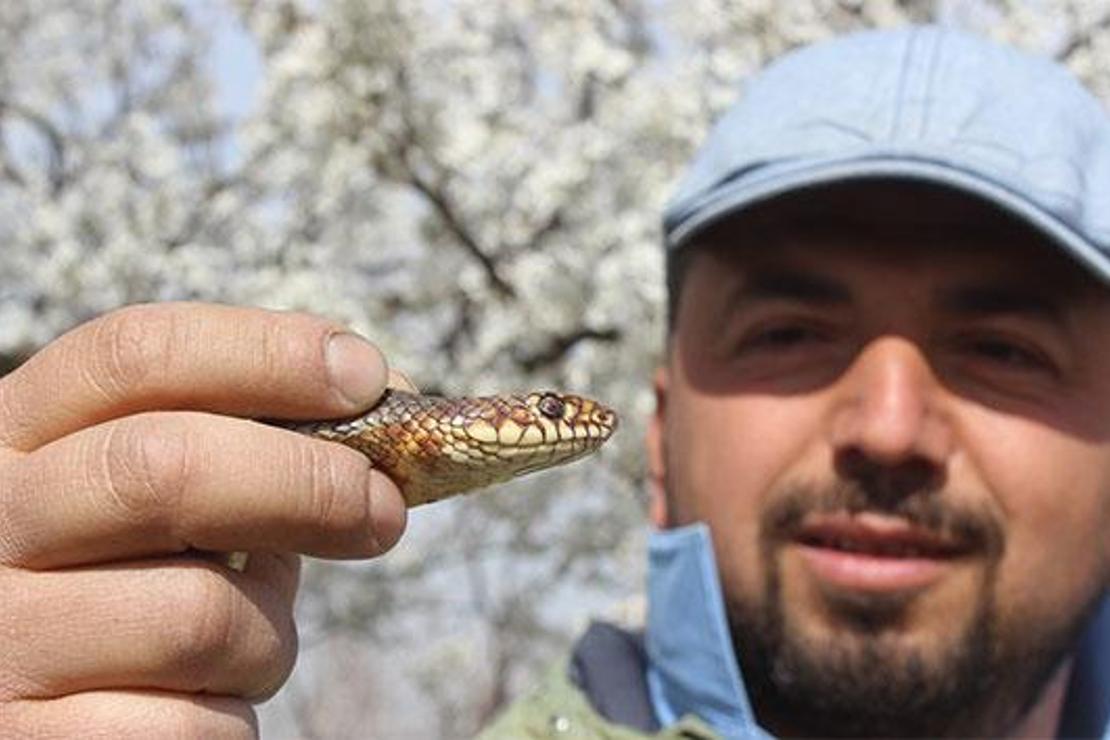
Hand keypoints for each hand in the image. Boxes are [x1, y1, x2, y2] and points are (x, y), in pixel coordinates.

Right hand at [0, 303, 406, 736]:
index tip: (364, 375)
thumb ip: (240, 452)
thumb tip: (379, 419)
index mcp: (20, 436)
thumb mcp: (159, 504)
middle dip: (307, 483)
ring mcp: (2, 636)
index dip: (266, 353)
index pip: (136, 354)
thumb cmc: (129, 590)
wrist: (45, 719)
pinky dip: (230, 716)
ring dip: (269, 636)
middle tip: (382, 508)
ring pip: (197, 615)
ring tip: (249, 648)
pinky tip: (198, 707)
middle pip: (165, 467)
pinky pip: (189, 724)